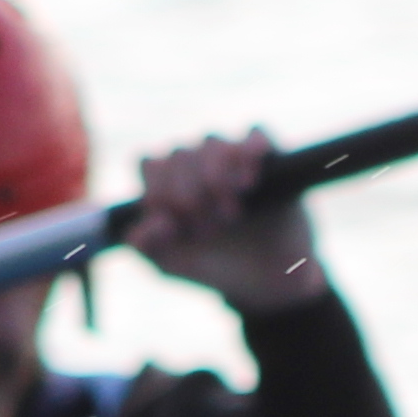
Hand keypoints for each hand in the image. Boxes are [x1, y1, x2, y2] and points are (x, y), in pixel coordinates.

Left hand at [123, 130, 328, 316]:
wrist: (265, 282)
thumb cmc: (213, 268)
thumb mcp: (173, 265)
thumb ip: (149, 247)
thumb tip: (152, 222)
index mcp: (168, 183)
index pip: (151, 165)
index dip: (159, 189)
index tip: (175, 221)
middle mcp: (197, 165)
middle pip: (180, 154)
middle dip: (189, 192)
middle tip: (209, 227)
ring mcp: (232, 160)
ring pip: (212, 142)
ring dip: (216, 173)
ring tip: (231, 212)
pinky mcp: (268, 161)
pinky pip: (257, 134)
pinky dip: (251, 147)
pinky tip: (251, 176)